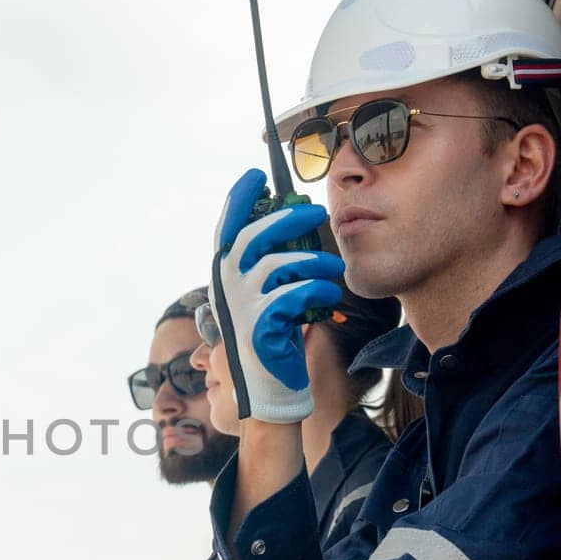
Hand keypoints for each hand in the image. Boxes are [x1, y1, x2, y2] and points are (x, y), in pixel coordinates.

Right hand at [212, 169, 343, 423]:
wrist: (270, 383)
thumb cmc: (273, 330)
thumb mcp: (268, 289)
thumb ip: (271, 258)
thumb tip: (295, 216)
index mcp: (225, 271)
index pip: (226, 225)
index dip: (240, 198)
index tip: (259, 176)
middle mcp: (226, 286)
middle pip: (252, 237)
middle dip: (287, 219)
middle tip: (317, 213)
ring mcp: (241, 307)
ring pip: (277, 266)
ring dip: (313, 261)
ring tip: (334, 268)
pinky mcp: (260, 328)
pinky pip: (292, 297)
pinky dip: (317, 291)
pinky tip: (330, 294)